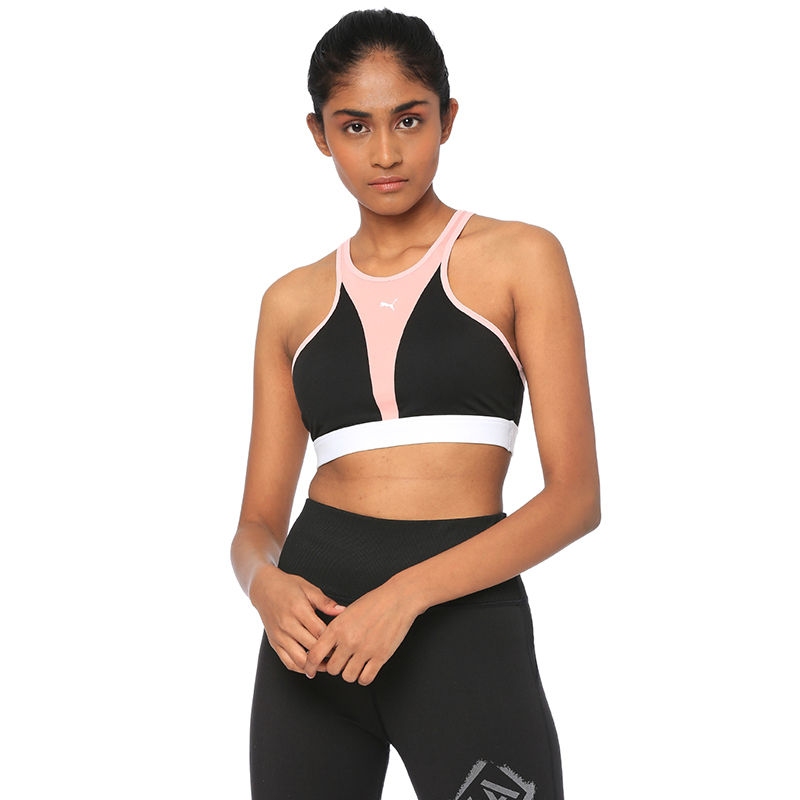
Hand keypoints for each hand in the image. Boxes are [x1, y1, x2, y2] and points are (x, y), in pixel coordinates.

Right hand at [249, 564, 346, 673]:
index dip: (333, 639)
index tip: (343, 641)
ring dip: (315, 665)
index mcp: (298, 609)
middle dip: (327, 653)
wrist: (263, 587)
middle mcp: (287, 624)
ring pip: (299, 659)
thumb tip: (342, 611)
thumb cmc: (288, 586)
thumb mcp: (308, 588)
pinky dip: (300, 668)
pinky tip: (311, 667)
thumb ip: (325, 602)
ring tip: (327, 664)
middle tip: (339, 655)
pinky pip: (287, 662)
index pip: (319, 631)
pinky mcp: (274, 643)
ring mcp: (279, 635)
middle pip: (311, 646)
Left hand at [302, 580, 420, 685]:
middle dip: (334, 667)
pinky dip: (363, 677)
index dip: (309, 666)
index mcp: (337, 627)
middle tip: (340, 661)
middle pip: (332, 668)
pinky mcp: (381, 656)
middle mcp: (349, 640)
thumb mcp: (347, 612)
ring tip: (354, 664)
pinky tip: (365, 668)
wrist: (398, 599)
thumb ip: (334, 630)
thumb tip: (325, 647)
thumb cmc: (374, 602)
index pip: (315, 654)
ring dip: (349, 672)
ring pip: (347, 676)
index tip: (309, 670)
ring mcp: (365, 650)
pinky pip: (365, 679)